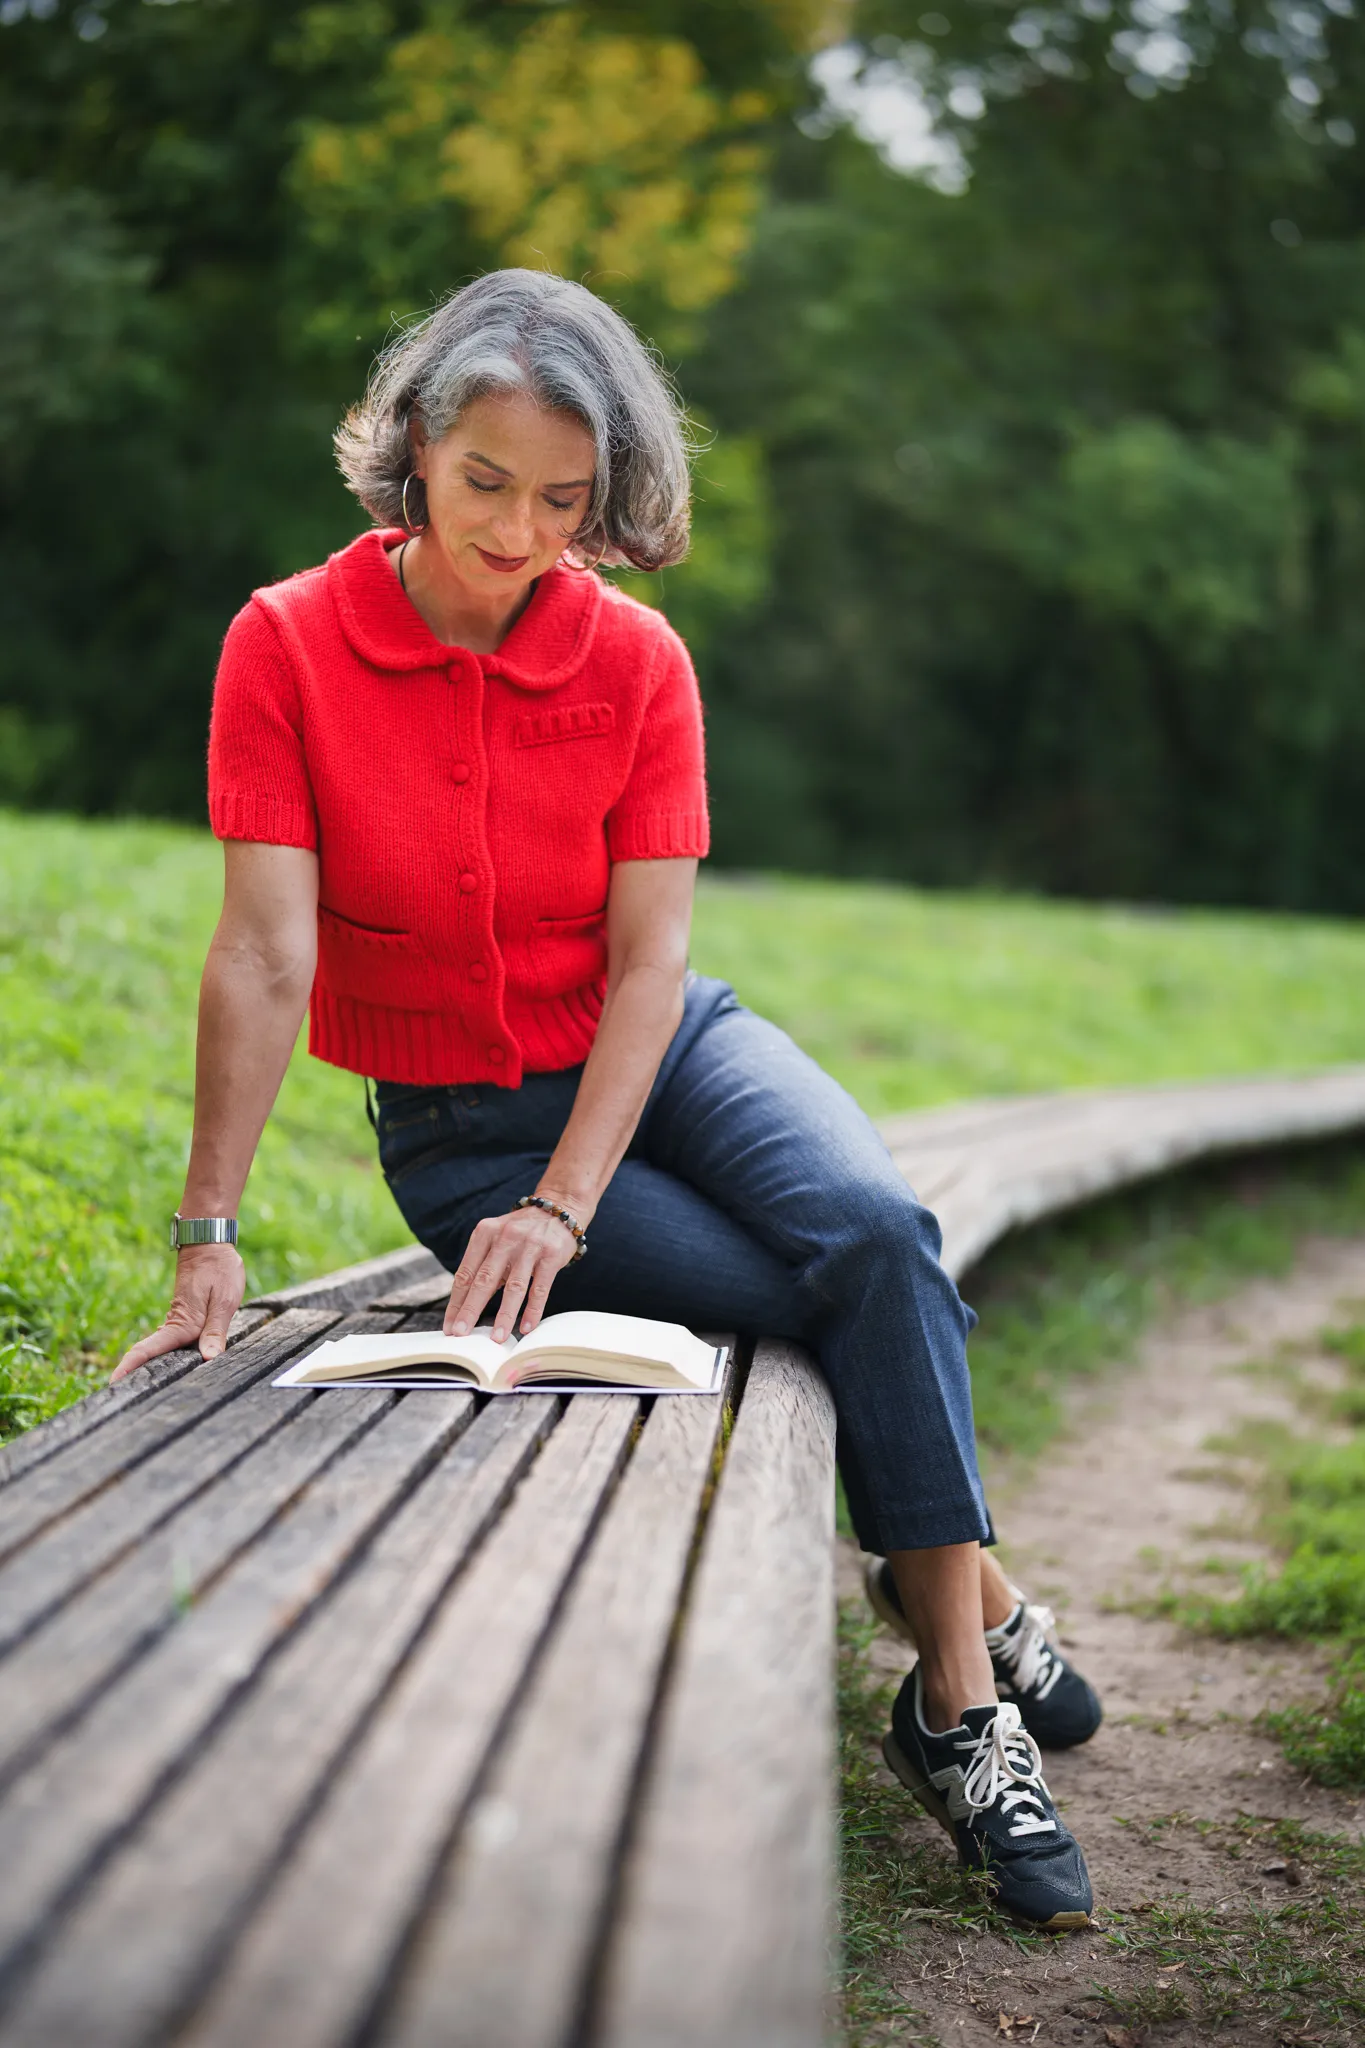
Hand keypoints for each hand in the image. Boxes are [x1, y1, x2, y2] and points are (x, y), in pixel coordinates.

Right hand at [111, 1243, 246, 1382]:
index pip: (152, 1348)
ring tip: (131, 1391)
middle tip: (116, 1396)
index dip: (132, 1365)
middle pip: (148, 1353)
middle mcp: (174, 1324)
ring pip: (157, 1349)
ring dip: (143, 1367)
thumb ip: (216, 1330)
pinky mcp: (181, 1319)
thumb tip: (208, 1357)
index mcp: (183, 1323)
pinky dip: (158, 1356)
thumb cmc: (220, 1270)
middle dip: (131, 1373)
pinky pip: (167, 1342)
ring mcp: (176, 1322)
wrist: (210, 1246)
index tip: (114, 1380)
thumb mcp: (225, 1300)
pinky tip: (158, 1369)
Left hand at [444, 1196, 584, 1341]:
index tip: (450, 1326)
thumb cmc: (521, 1233)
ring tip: (497, 1337)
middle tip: (462, 1333)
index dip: (456, 1302)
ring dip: (504, 1315)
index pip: (466, 1273)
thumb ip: (483, 1265)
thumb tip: (466, 1306)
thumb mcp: (496, 1239)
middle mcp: (505, 1237)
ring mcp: (530, 1246)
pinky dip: (533, 1310)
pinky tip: (526, 1327)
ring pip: (514, 1286)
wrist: (558, 1210)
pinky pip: (540, 1288)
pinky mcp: (551, 1256)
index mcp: (485, 1233)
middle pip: (484, 1280)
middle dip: (471, 1309)